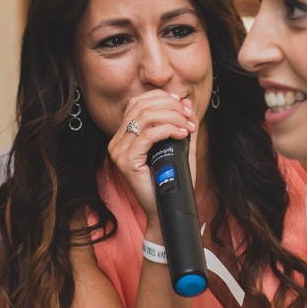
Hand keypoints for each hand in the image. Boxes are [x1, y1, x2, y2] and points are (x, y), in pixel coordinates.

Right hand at [105, 90, 197, 228]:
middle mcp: (117, 141)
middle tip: (189, 117)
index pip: (138, 102)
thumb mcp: (179, 147)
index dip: (161, 97)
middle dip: (170, 106)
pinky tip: (181, 134)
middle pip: (142, 106)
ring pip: (145, 117)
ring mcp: (119, 151)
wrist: (164, 210)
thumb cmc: (170, 181)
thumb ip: (181, 125)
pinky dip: (168, 130)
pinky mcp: (126, 161)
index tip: (182, 104)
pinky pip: (148, 135)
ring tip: (187, 127)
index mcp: (124, 135)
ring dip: (172, 117)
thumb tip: (186, 102)